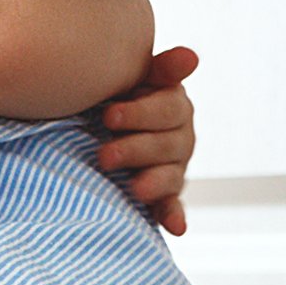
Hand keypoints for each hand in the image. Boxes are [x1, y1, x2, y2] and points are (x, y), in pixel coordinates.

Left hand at [95, 46, 201, 236]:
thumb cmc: (112, 94)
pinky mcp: (164, 192)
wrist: (93, 122)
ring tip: (133, 189)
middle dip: (135, 149)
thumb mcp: (131, 75)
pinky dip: (173, 215)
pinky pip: (172, 204)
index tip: (109, 118)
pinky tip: (177, 228)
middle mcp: (179, 134)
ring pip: (171, 174)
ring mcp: (173, 165)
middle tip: (103, 156)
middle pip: (169, 144)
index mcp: (172, 103)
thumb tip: (192, 57)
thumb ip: (161, 68)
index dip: (140, 114)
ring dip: (153, 182)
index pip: (168, 109)